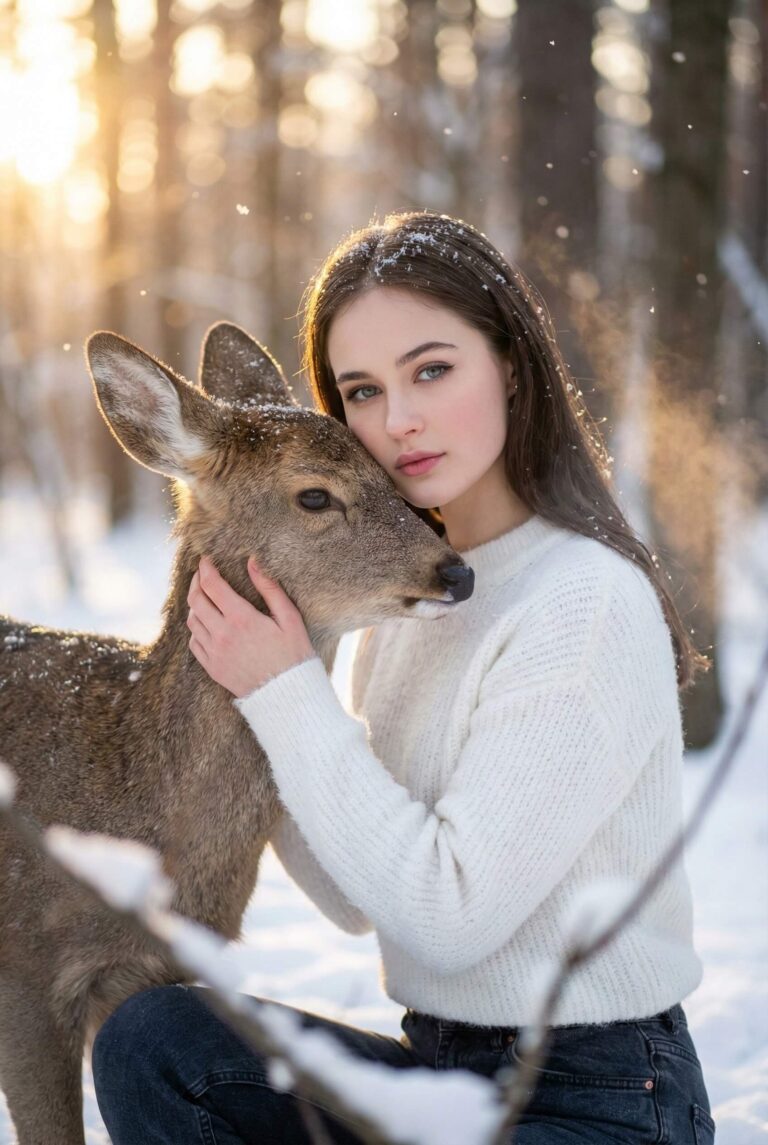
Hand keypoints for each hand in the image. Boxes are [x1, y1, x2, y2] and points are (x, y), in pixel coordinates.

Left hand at [186, 556, 315, 697]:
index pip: (213, 585)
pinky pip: (194, 643)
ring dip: (195, 605)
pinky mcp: (212, 668)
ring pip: (192, 621)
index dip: (206, 569)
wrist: (287, 695)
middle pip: (196, 600)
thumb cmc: (294, 655)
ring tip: (203, 597)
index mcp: (241, 619)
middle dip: (196, 583)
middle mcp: (223, 634)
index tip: (205, 560)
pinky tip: (205, 624)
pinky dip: (195, 629)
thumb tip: (253, 562)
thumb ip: (270, 588)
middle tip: (201, 574)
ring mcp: (215, 653)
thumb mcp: (289, 618)